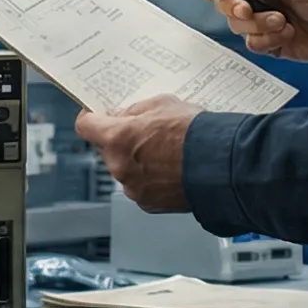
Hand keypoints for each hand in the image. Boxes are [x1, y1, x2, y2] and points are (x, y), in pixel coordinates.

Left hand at [73, 96, 199, 212]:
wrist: (222, 166)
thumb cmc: (196, 133)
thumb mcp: (163, 104)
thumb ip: (135, 111)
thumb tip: (123, 116)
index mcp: (118, 138)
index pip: (85, 126)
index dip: (90, 117)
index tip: (96, 114)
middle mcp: (120, 166)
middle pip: (106, 149)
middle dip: (118, 140)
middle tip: (141, 131)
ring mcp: (133, 188)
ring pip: (124, 169)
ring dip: (135, 161)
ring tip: (164, 152)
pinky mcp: (148, 204)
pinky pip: (140, 186)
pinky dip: (149, 179)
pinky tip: (170, 169)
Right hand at [208, 0, 307, 64]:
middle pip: (227, 3)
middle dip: (236, 9)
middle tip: (250, 10)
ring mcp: (266, 19)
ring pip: (238, 26)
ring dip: (259, 26)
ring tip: (283, 22)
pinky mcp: (272, 41)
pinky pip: (253, 44)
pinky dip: (268, 41)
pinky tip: (288, 34)